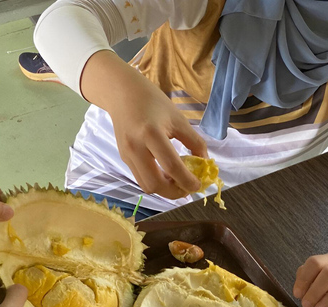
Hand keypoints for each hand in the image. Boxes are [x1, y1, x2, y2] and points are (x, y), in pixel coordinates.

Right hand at [82, 51, 205, 199]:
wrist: (122, 94)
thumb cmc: (154, 103)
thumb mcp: (178, 119)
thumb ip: (194, 142)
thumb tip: (205, 163)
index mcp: (152, 134)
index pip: (171, 166)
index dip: (187, 180)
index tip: (198, 185)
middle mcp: (136, 147)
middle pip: (155, 184)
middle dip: (174, 192)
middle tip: (187, 187)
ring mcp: (127, 155)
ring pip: (146, 186)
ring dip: (164, 189)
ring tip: (176, 181)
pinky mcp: (124, 158)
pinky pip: (140, 178)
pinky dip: (155, 181)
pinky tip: (165, 173)